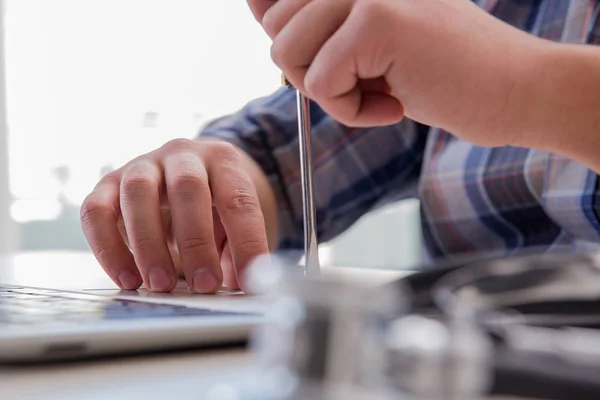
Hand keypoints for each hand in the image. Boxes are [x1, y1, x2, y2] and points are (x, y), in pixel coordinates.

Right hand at [80, 138, 275, 293]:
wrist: (180, 176)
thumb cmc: (212, 206)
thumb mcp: (232, 220)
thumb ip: (236, 248)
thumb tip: (240, 285)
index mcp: (223, 161)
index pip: (239, 199)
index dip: (247, 242)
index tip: (249, 281)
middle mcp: (182, 155)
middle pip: (188, 187)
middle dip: (197, 241)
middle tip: (204, 285)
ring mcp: (141, 165)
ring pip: (138, 193)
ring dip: (149, 244)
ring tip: (161, 285)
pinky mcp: (107, 184)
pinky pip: (96, 211)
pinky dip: (107, 248)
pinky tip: (127, 279)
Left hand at [248, 0, 546, 147]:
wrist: (514, 89)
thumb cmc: (440, 70)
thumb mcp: (364, 41)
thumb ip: (310, 20)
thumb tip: (255, 6)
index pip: (271, 2)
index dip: (296, 43)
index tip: (344, 61)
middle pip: (275, 31)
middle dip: (313, 72)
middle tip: (368, 78)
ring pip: (287, 55)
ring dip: (331, 92)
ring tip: (382, 89)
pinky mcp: (379, 20)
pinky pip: (321, 85)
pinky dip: (353, 111)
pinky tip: (397, 103)